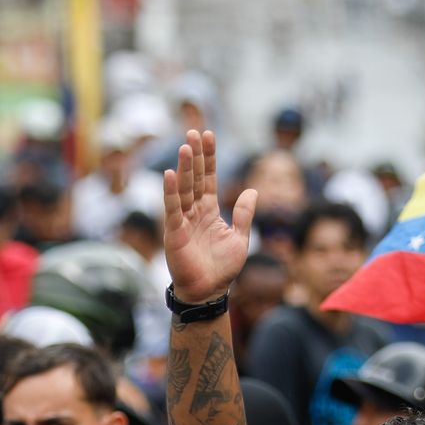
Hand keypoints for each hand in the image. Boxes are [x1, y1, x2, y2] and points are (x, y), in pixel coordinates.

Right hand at [163, 131, 256, 302]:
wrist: (209, 293)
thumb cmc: (222, 269)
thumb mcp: (240, 238)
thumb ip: (244, 214)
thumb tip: (253, 189)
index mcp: (209, 211)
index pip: (209, 178)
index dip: (209, 158)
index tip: (208, 135)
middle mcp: (194, 212)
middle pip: (195, 178)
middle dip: (196, 156)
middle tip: (194, 131)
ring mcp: (183, 221)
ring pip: (184, 189)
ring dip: (184, 167)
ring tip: (186, 146)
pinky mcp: (174, 233)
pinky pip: (172, 209)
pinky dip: (171, 192)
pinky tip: (171, 174)